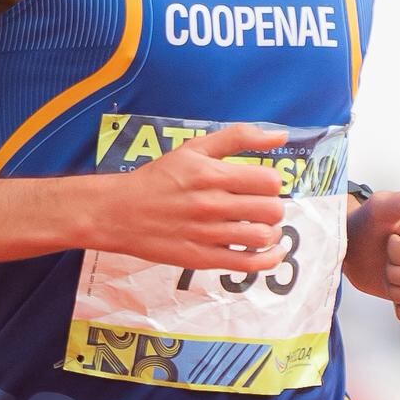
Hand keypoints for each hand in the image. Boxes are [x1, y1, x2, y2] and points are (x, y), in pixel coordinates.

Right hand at [84, 122, 292, 271]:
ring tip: (261, 226)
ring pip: (263, 237)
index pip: (269, 181)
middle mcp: (212, 205)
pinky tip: (273, 251)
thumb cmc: (158, 178)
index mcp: (212, 174)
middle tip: (260, 206)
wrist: (118, 212)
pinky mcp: (202, 259)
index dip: (271, 182)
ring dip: (272, 232)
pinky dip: (270, 259)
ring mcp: (208, 235)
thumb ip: (238, 137)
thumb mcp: (193, 149)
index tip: (260, 184)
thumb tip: (280, 136)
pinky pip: (248, 264)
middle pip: (271, 210)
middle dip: (273, 207)